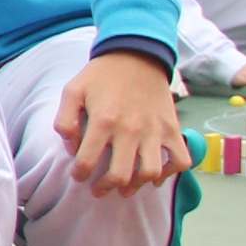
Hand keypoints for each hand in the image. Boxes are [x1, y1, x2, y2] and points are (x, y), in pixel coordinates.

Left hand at [52, 49, 191, 195]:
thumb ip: (65, 121)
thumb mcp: (72, 91)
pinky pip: (180, 160)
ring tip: (125, 188)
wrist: (136, 55)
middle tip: (99, 190)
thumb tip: (72, 148)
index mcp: (103, 121)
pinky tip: (155, 176)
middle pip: (120, 175)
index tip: (79, 175)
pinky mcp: (172, 128)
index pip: (87, 162)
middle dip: (106, 188)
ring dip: (136, 186)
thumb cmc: (101, 75)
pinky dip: (170, 173)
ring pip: (150, 172)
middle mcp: (130, 129)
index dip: (79, 174)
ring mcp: (155, 131)